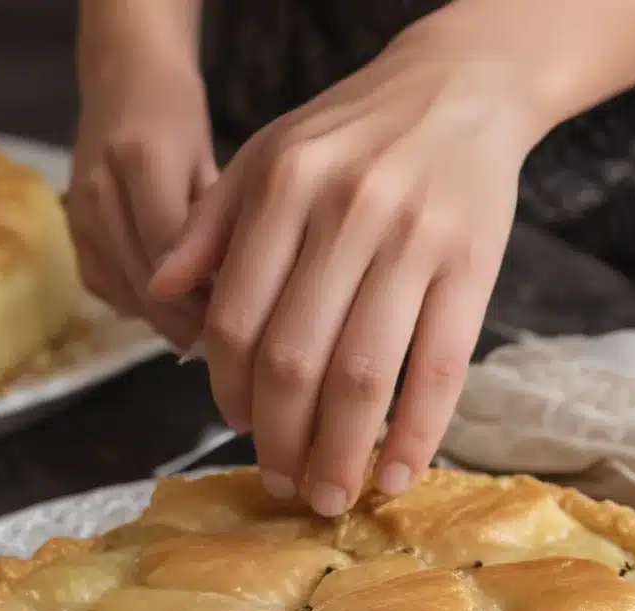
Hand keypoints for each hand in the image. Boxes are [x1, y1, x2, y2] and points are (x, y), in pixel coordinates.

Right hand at [67, 26, 215, 348]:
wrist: (121, 79)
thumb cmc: (178, 118)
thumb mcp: (212, 161)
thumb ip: (215, 227)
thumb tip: (231, 298)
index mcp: (141, 158)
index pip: (171, 254)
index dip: (203, 298)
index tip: (236, 317)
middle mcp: (99, 190)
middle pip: (143, 282)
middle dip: (186, 319)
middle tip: (225, 337)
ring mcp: (77, 215)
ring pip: (124, 294)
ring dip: (164, 318)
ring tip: (202, 324)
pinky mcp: (70, 235)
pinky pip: (106, 290)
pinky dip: (139, 306)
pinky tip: (168, 305)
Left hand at [149, 20, 543, 514]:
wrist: (462, 88)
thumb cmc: (352, 134)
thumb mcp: (267, 154)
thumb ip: (210, 224)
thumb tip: (160, 294)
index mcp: (285, 190)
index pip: (237, 318)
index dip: (229, 389)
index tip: (238, 427)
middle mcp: (346, 215)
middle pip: (295, 358)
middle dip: (281, 439)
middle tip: (280, 484)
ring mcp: (415, 243)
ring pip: (363, 374)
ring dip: (340, 452)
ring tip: (327, 498)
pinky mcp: (473, 267)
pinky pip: (440, 368)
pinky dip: (416, 432)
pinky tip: (396, 476)